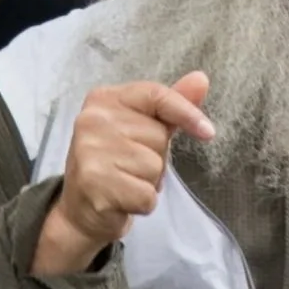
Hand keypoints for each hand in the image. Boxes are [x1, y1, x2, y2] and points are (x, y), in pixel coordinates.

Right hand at [32, 72, 212, 274]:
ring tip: (124, 181)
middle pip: (159, 136)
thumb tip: (201, 79)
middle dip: (155, 157)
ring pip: (155, 167)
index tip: (208, 132)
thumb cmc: (116, 163)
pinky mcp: (95, 184)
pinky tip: (121, 200)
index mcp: (104, 99)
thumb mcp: (142, 128)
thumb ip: (170, 105)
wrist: (80, 210)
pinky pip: (147, 195)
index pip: (156, 95)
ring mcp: (91, 152)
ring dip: (149, 182)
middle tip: (129, 165)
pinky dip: (142, 203)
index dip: (187, 113)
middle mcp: (93, 120)